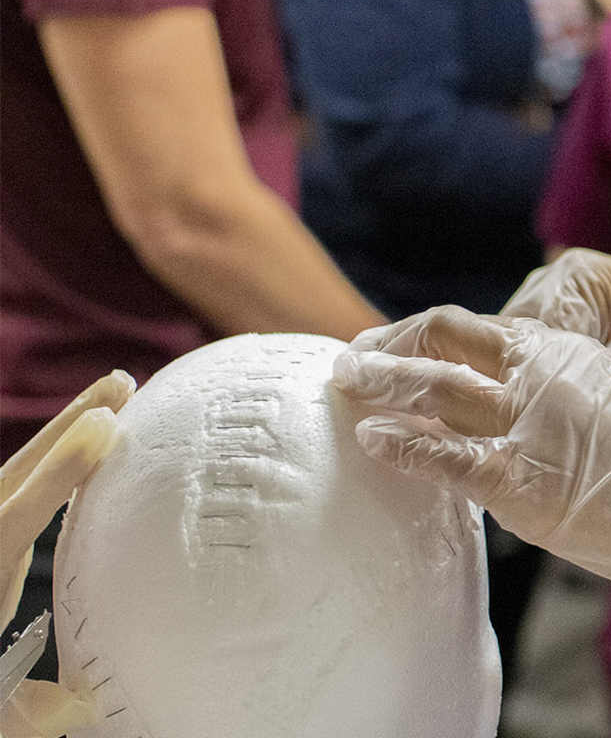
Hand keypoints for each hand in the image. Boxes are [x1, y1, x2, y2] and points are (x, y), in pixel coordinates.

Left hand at [0, 371, 133, 736]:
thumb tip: (81, 702)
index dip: (55, 476)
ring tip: (115, 392)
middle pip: (13, 479)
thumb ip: (23, 711)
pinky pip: (20, 490)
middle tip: (122, 383)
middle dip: (67, 429)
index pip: (11, 522)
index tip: (104, 429)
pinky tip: (92, 439)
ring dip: (66, 432)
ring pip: (16, 475)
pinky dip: (56, 460)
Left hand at [334, 307, 610, 640]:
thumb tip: (517, 420)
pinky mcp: (521, 479)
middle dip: (385, 350)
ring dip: (380, 385)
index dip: (420, 333)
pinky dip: (401, 444)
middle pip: (441, 342)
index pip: (473, 327)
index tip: (389, 343)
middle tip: (349, 362)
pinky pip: (443, 456)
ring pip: (432, 389)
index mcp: (565, 350)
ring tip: (344, 388)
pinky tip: (373, 440)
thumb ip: (563, 397)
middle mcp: (540, 373)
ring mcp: (527, 424)